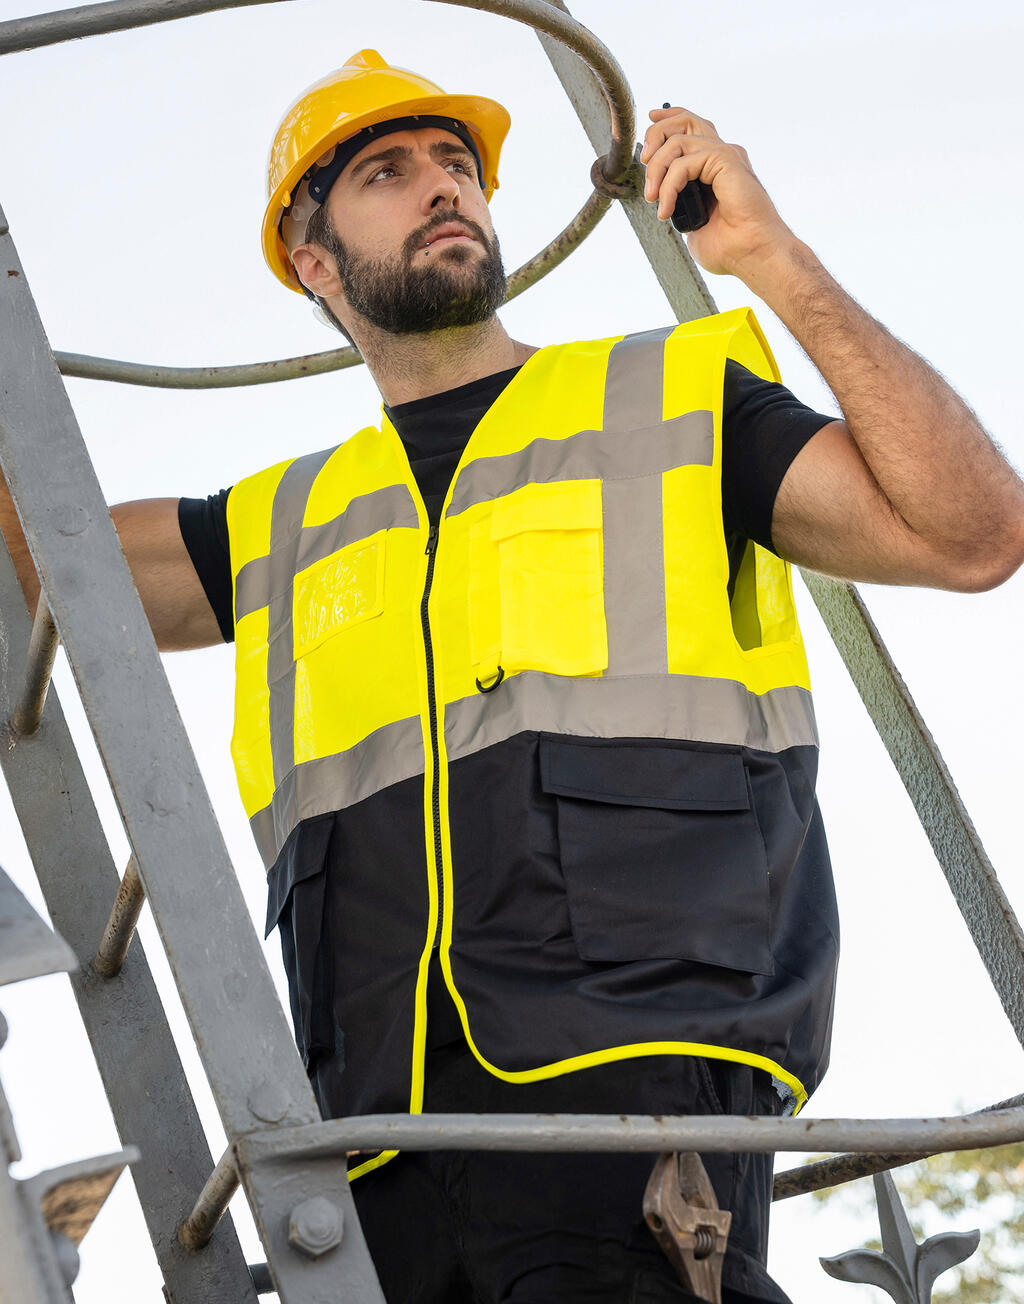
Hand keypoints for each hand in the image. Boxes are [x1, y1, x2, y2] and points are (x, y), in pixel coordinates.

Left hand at [640, 106, 795, 277]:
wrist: (753, 255)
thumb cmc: (731, 249)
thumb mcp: (693, 224)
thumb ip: (679, 206)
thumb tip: (662, 201)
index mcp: (716, 166)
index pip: (692, 127)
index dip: (667, 121)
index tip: (649, 126)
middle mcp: (722, 155)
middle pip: (684, 120)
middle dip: (656, 135)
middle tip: (643, 164)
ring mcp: (726, 156)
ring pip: (677, 141)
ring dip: (656, 170)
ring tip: (653, 199)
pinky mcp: (726, 160)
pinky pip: (684, 162)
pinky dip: (668, 186)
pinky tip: (666, 210)